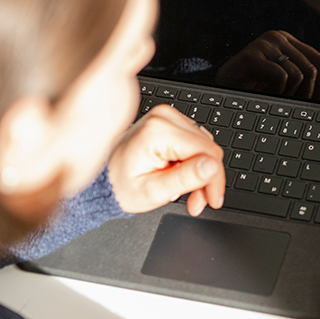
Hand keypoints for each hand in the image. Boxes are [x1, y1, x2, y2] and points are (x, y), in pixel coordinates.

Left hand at [108, 104, 225, 215]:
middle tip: (198, 201)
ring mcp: (167, 117)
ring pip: (205, 146)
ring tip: (187, 192)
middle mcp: (164, 118)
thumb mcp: (153, 191)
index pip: (207, 152)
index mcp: (158, 132)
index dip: (215, 179)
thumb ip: (185, 179)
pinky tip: (183, 176)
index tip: (213, 200)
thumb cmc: (121, 185)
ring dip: (202, 172)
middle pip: (208, 148)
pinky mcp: (170, 122)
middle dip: (208, 179)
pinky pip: (196, 142)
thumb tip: (212, 167)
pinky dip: (195, 162)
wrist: (105, 178)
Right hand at [216, 30, 319, 99]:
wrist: (223, 97)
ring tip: (275, 98)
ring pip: (298, 74)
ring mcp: (263, 45)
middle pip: (311, 68)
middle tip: (292, 105)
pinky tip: (264, 95)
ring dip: (290, 95)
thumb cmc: (255, 89)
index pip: (319, 60)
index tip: (313, 103)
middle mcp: (276, 38)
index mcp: (287, 41)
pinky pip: (281, 77)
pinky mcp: (250, 57)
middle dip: (307, 93)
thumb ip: (310, 68)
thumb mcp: (287, 80)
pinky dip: (277, 93)